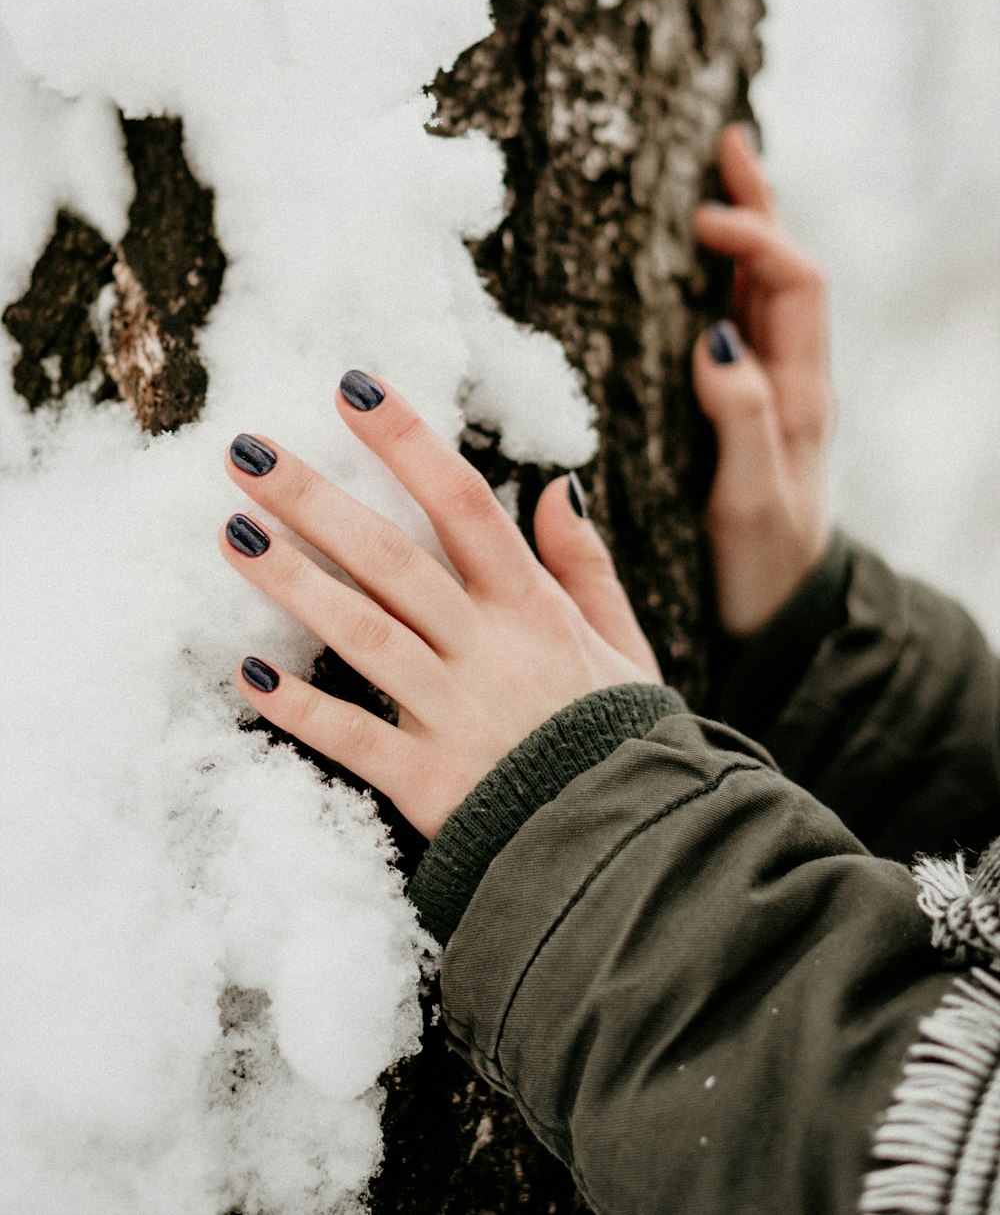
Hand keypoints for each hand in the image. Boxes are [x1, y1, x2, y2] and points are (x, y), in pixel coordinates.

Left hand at [220, 375, 661, 839]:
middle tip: (246, 450)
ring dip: (294, 582)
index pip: (465, 503)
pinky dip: (302, 708)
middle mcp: (489, 647)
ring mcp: (456, 712)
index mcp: (533, 606)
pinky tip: (247, 675)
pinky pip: (355, 738)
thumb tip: (559, 487)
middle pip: (393, 557)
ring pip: (364, 633)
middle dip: (317, 498)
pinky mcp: (430, 781)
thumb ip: (587, 567)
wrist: (631, 847)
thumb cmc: (621, 739)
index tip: (353, 387)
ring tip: (232, 532)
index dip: (408, 441)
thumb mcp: (624, 645)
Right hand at [692, 125, 833, 636]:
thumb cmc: (762, 565)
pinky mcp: (741, 409)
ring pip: (760, 292)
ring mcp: (767, 392)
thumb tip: (715, 336)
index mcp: (800, 392)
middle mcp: (790, 380)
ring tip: (715, 174)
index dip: (757, 237)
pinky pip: (736, 324)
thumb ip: (740, 421)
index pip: (793, 284)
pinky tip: (694, 263)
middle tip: (726, 143)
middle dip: (759, 204)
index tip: (700, 218)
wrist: (779, 614)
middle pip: (783, 270)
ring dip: (744, 231)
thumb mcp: (749, 500)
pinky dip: (720, 278)